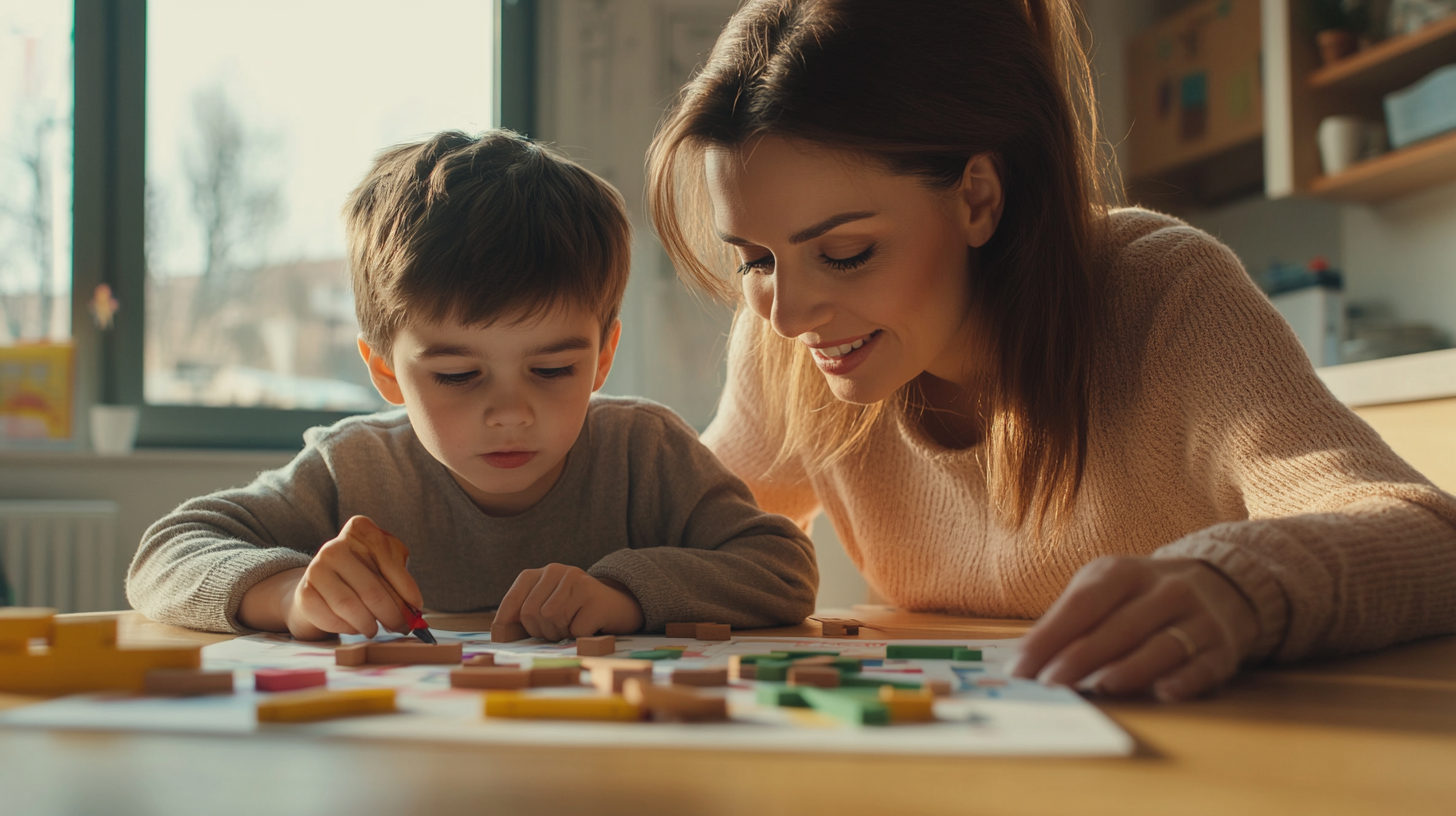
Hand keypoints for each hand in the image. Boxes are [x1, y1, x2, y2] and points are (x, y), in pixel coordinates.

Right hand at [240, 515, 422, 640]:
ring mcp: (316, 569)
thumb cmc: (362, 574)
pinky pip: (332, 619)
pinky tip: (355, 627)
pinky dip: (348, 628)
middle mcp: (334, 547)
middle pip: (372, 589)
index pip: (389, 561)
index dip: (406, 589)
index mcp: (360, 530)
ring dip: (369, 624)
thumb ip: (400, 580)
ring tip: (376, 629)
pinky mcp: (305, 594)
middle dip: (392, 614)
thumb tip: (414, 608)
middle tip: (401, 627)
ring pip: (350, 606)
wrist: (321, 587)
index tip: (417, 607)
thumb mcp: (384, 565)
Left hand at [493, 564, 643, 640]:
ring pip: (552, 621)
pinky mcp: (594, 597)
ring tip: (572, 626)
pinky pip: (574, 630)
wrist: (617, 604)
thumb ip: (524, 613)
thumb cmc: (577, 610)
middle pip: (531, 613)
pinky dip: (579, 635)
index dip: (505, 620)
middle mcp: (557, 571)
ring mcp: (577, 582)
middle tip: (556, 630)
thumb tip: (499, 632)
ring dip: (561, 634)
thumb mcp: (548, 604)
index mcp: (542, 572)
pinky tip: (588, 625)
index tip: (502, 635)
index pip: (514, 599)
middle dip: (541, 631)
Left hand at [1009, 557, 1259, 701]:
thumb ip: (1068, 619)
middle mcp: (1164, 591)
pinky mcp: (1221, 650)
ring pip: (1161, 646)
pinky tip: (1163, 692)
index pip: (1082, 605)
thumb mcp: (1104, 588)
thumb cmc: (1139, 596)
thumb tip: (1025, 660)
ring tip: (1099, 687)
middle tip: (1050, 685)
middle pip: (1118, 628)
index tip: (1021, 668)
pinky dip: (1183, 680)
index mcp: (1124, 572)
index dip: (1049, 637)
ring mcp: (1197, 619)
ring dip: (1129, 669)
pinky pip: (1202, 667)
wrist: (1218, 586)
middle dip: (1080, 658)